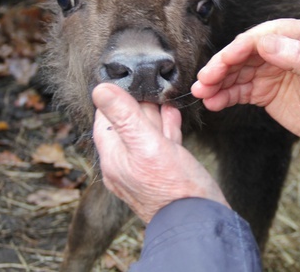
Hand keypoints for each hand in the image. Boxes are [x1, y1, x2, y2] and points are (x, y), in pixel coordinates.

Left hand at [92, 83, 228, 222]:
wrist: (199, 221)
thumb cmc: (175, 186)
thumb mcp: (148, 144)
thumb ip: (125, 116)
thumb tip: (100, 88)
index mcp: (114, 156)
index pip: (105, 117)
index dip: (116, 96)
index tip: (129, 77)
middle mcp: (124, 163)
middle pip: (125, 123)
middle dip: (136, 102)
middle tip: (147, 80)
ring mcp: (144, 168)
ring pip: (144, 133)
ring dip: (153, 113)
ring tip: (161, 93)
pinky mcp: (163, 171)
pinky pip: (159, 144)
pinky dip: (165, 127)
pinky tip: (172, 114)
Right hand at [192, 19, 299, 161]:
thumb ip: (297, 57)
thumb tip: (264, 42)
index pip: (262, 35)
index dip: (238, 48)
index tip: (222, 63)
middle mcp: (284, 48)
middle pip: (244, 52)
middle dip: (222, 66)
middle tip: (204, 80)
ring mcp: (273, 69)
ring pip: (238, 71)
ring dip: (218, 81)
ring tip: (201, 93)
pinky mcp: (266, 89)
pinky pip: (240, 89)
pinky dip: (225, 95)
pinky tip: (213, 102)